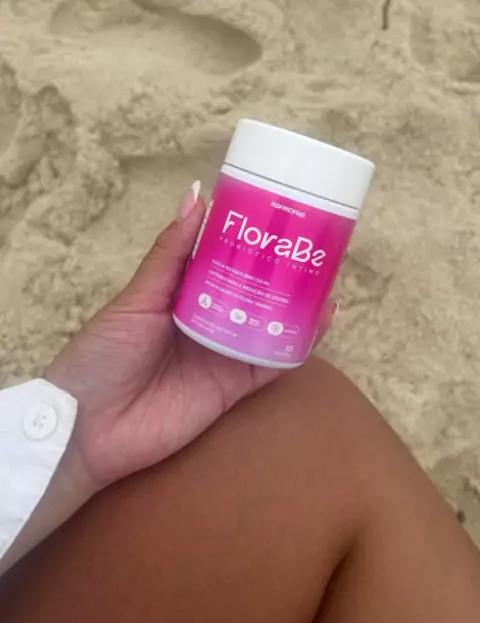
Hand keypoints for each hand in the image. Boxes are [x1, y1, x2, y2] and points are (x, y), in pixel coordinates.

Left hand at [1, 182, 335, 574]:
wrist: (90, 428)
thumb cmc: (104, 354)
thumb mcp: (138, 297)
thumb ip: (170, 253)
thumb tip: (197, 194)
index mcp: (182, 294)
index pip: (223, 260)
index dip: (249, 239)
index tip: (277, 212)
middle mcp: (208, 320)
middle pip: (252, 290)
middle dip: (281, 268)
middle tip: (313, 240)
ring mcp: (223, 354)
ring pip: (270, 323)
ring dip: (298, 302)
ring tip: (326, 272)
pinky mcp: (234, 387)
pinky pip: (273, 363)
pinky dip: (298, 343)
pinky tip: (322, 318)